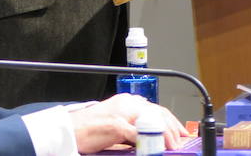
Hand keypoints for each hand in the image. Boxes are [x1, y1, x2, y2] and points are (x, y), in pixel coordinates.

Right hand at [70, 94, 186, 153]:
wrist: (69, 129)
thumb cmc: (91, 129)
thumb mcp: (118, 125)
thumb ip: (135, 127)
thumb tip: (155, 139)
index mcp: (128, 102)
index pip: (157, 109)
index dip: (172, 122)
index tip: (182, 133)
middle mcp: (127, 103)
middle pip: (158, 113)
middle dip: (173, 129)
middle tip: (181, 142)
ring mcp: (121, 113)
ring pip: (151, 119)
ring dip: (165, 135)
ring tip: (172, 146)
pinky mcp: (114, 124)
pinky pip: (136, 132)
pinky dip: (147, 140)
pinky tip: (153, 147)